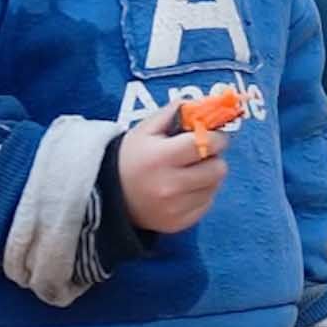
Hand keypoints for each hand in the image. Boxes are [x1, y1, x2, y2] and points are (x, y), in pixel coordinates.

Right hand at [116, 120, 227, 234]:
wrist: (109, 194)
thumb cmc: (131, 157)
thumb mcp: (145, 129)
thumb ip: (174, 113)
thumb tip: (202, 103)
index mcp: (161, 157)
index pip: (206, 144)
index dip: (216, 137)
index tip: (214, 135)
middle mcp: (170, 185)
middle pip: (217, 169)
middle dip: (214, 158)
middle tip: (202, 154)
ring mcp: (175, 208)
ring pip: (215, 187)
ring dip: (208, 176)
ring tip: (189, 171)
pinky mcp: (178, 222)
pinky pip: (207, 204)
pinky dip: (201, 194)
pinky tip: (184, 188)